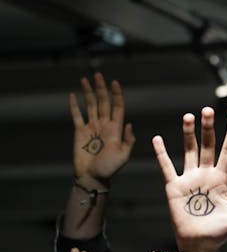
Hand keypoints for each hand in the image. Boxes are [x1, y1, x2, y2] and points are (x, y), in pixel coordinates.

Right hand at [70, 72, 134, 187]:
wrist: (93, 177)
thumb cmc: (110, 168)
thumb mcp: (124, 155)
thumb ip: (128, 140)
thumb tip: (129, 122)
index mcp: (116, 129)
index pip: (117, 107)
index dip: (116, 94)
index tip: (114, 82)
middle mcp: (104, 125)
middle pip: (103, 102)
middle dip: (101, 88)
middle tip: (98, 74)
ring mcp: (92, 127)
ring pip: (90, 105)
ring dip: (88, 92)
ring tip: (85, 79)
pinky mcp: (80, 132)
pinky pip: (77, 116)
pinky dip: (74, 105)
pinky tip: (72, 95)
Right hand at [152, 107, 226, 251]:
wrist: (200, 245)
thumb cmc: (222, 232)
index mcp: (222, 179)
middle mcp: (206, 175)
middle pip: (208, 146)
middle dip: (208, 128)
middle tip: (208, 109)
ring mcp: (189, 180)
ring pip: (189, 151)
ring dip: (188, 134)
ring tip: (189, 116)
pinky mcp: (174, 187)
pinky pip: (167, 167)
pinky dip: (161, 154)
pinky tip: (157, 139)